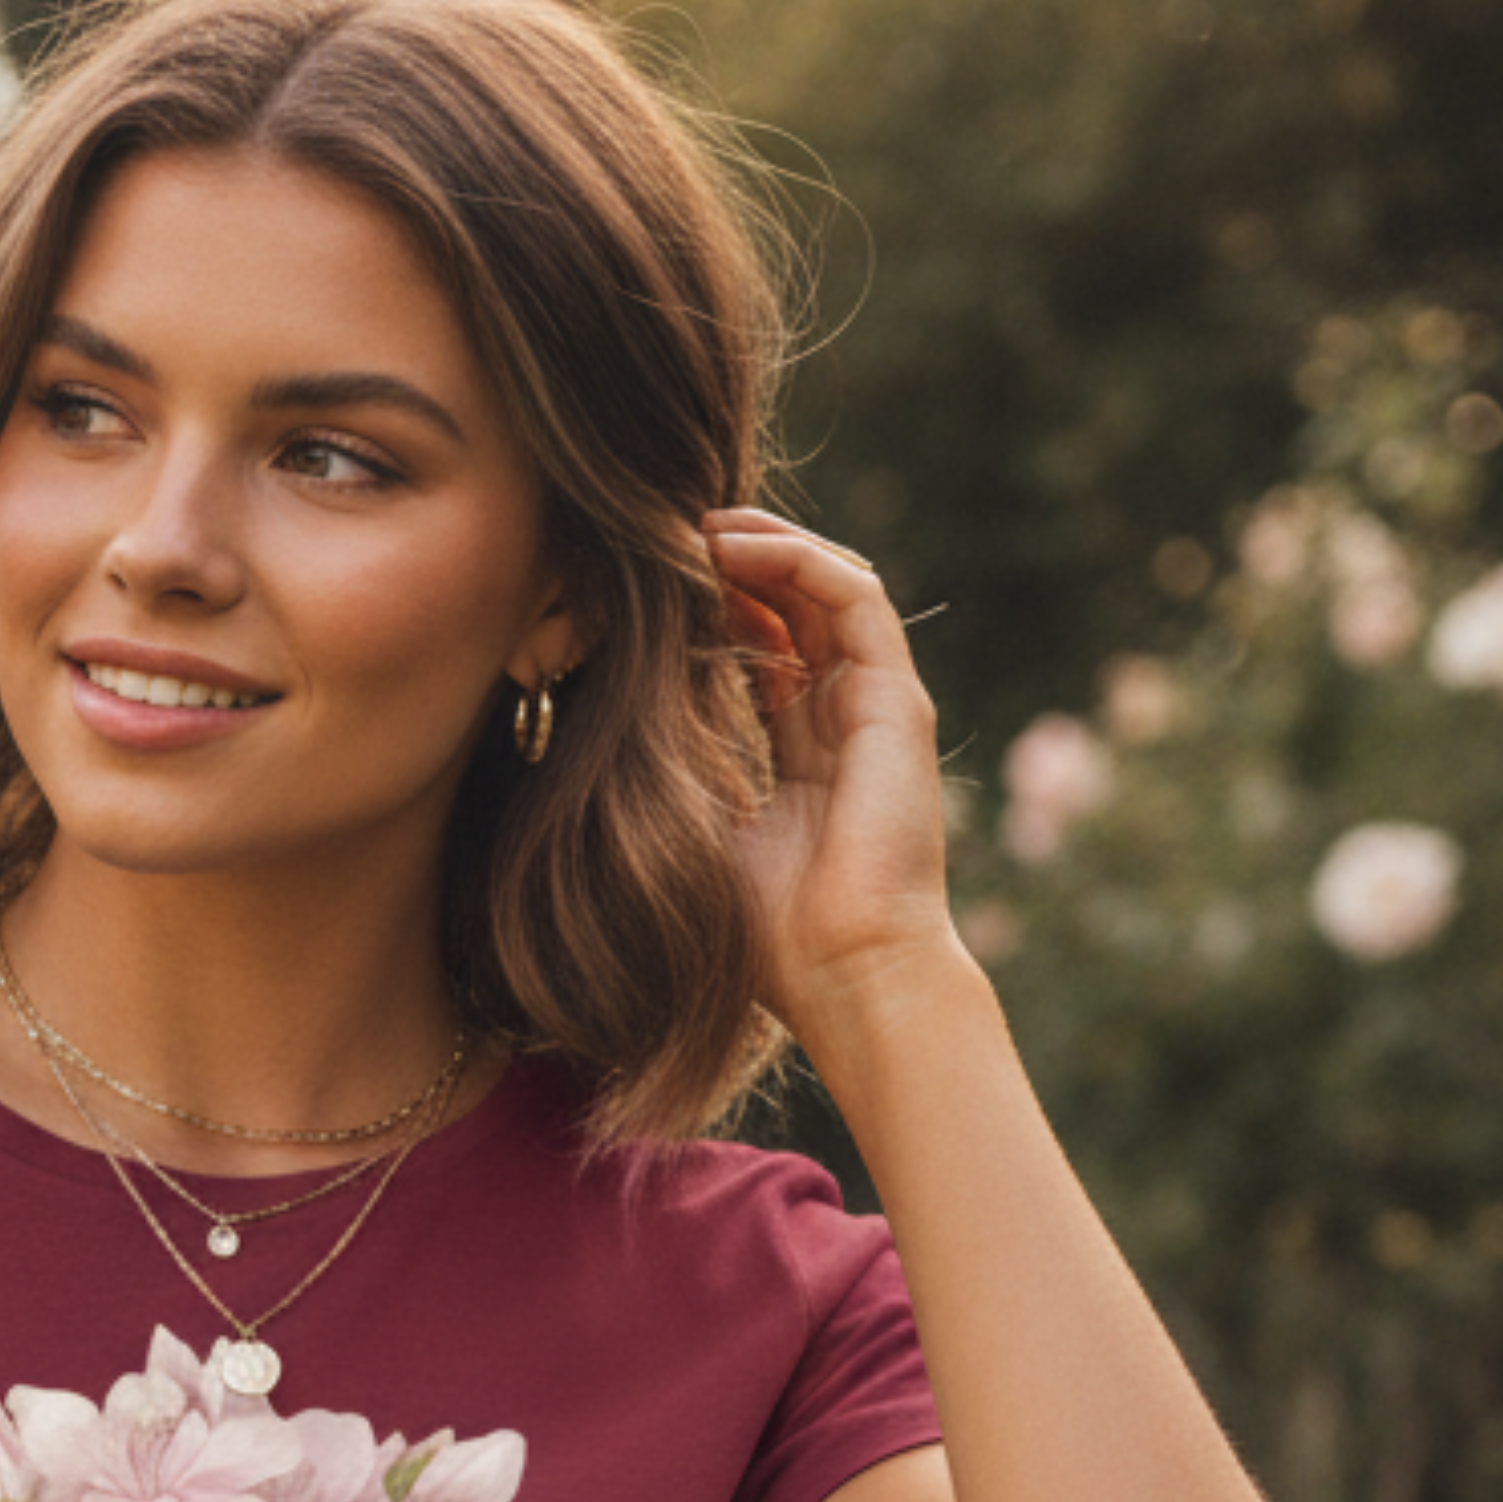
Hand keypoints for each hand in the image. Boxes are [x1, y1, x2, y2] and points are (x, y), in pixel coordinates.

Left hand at [702, 509, 959, 1044]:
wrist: (848, 976)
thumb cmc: (774, 939)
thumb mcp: (703, 840)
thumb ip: (680, 781)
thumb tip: (605, 746)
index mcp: (806, 758)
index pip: (766, 654)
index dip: (713, 610)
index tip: (649, 588)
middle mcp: (846, 723)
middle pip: (797, 609)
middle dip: (736, 562)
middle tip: (669, 534)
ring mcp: (877, 707)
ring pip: (827, 588)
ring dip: (765, 545)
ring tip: (700, 524)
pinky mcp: (897, 700)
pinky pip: (855, 597)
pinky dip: (798, 561)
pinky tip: (737, 547)